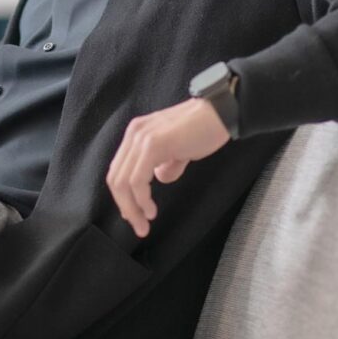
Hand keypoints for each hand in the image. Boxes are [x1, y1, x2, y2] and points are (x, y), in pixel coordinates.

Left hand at [106, 97, 229, 237]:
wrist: (222, 112)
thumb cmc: (205, 129)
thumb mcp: (179, 149)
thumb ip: (166, 163)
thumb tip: (160, 178)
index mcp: (137, 133)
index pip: (119, 169)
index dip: (123, 196)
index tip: (133, 215)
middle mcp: (134, 133)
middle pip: (116, 178)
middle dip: (125, 207)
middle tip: (139, 226)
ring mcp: (141, 138)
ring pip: (123, 182)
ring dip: (132, 208)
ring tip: (145, 223)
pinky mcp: (153, 144)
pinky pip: (138, 180)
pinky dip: (141, 200)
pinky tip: (151, 210)